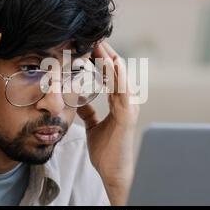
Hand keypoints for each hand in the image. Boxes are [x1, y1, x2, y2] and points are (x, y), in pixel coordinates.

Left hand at [77, 42, 139, 205]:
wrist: (113, 172)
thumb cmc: (106, 149)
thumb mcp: (92, 126)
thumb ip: (89, 112)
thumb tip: (80, 102)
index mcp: (117, 102)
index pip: (109, 75)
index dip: (100, 59)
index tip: (88, 45)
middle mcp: (126, 101)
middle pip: (116, 71)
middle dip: (104, 54)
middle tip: (92, 37)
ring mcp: (129, 107)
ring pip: (121, 77)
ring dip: (110, 59)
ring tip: (100, 44)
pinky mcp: (128, 115)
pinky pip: (124, 91)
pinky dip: (118, 76)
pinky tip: (111, 63)